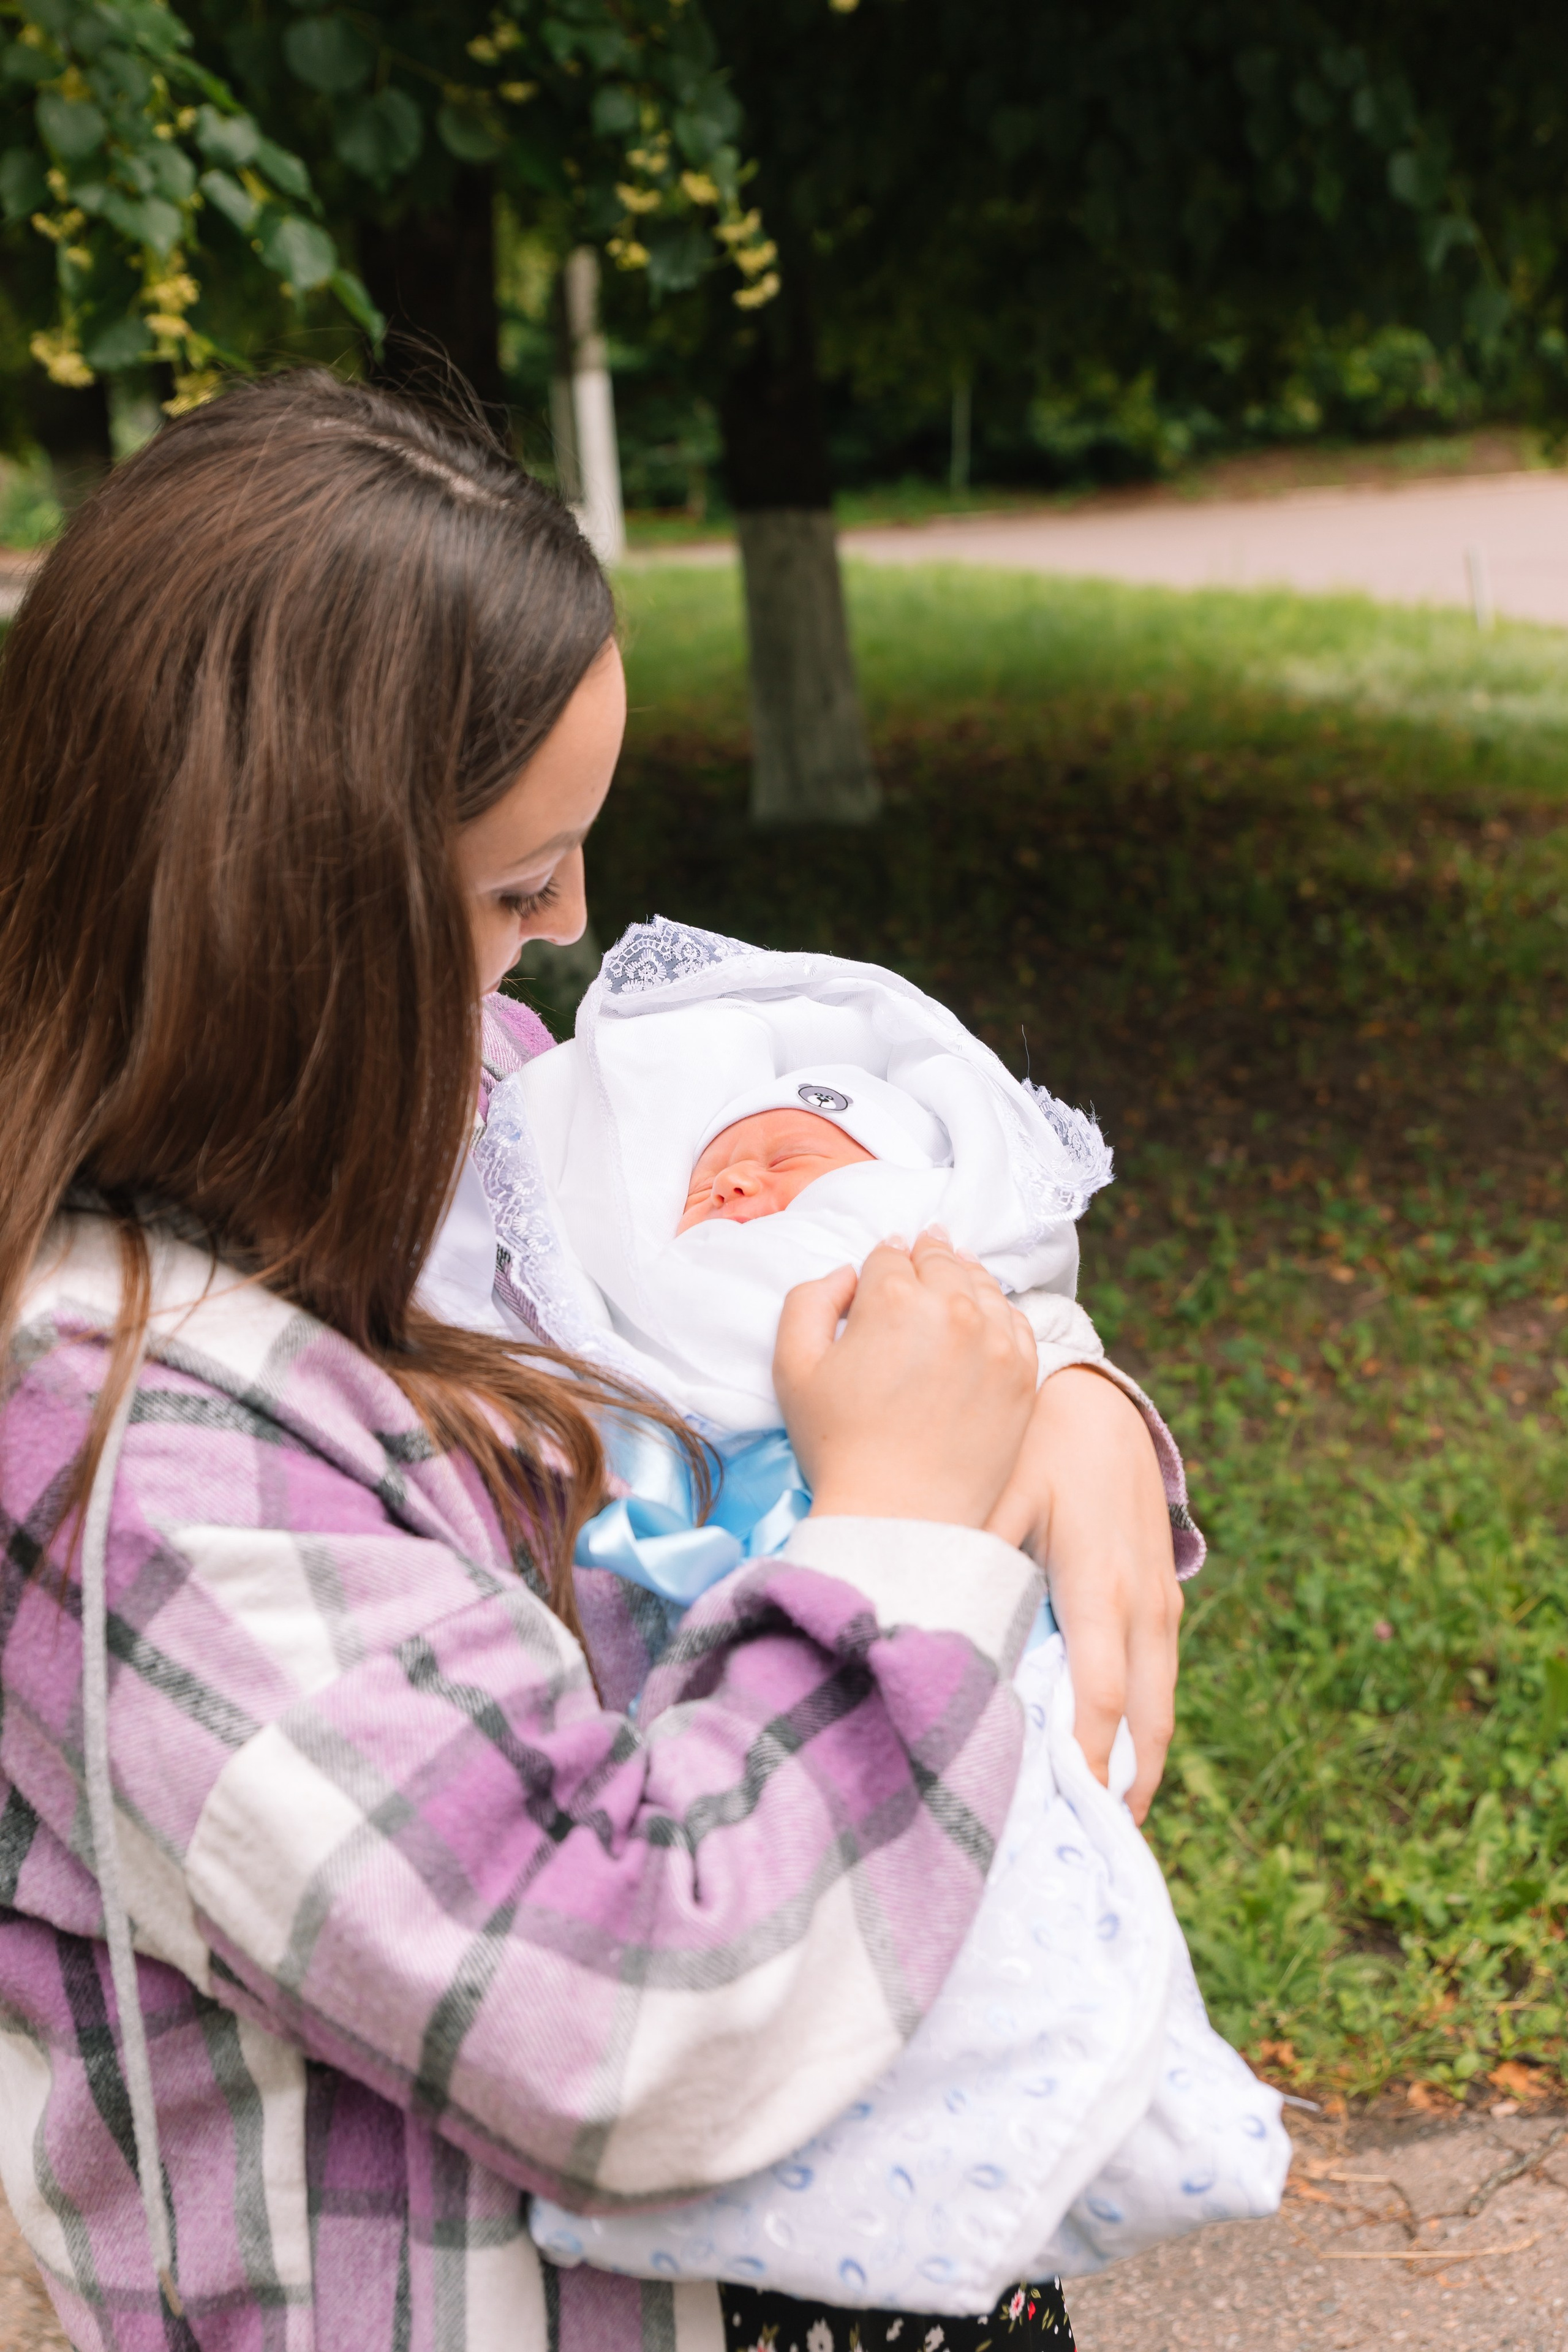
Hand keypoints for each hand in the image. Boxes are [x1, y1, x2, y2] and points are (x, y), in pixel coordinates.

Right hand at [775, 1231, 1038, 1528]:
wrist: (901, 1517)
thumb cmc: (839, 1446)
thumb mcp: (792, 1366)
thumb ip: (809, 1299)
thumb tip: (850, 1274)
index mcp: (892, 1298)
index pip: (889, 1255)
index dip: (881, 1262)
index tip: (882, 1269)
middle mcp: (951, 1308)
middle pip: (941, 1259)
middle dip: (926, 1255)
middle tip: (926, 1247)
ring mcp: (995, 1340)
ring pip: (982, 1284)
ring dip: (964, 1274)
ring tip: (955, 1271)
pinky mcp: (1023, 1374)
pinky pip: (1015, 1321)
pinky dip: (998, 1311)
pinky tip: (985, 1315)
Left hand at [986, 1366, 1180, 1821]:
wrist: (1096, 1397)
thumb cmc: (1037, 1443)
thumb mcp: (1001, 1496)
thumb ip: (977, 1563)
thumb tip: (934, 1629)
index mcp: (1101, 1587)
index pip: (1099, 1699)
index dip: (1084, 1761)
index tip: (1064, 1813)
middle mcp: (1144, 1604)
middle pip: (1147, 1722)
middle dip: (1124, 1787)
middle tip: (1091, 1848)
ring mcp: (1162, 1602)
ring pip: (1161, 1706)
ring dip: (1137, 1764)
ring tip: (1103, 1823)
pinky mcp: (1163, 1596)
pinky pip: (1160, 1676)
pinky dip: (1143, 1725)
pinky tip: (1114, 1758)